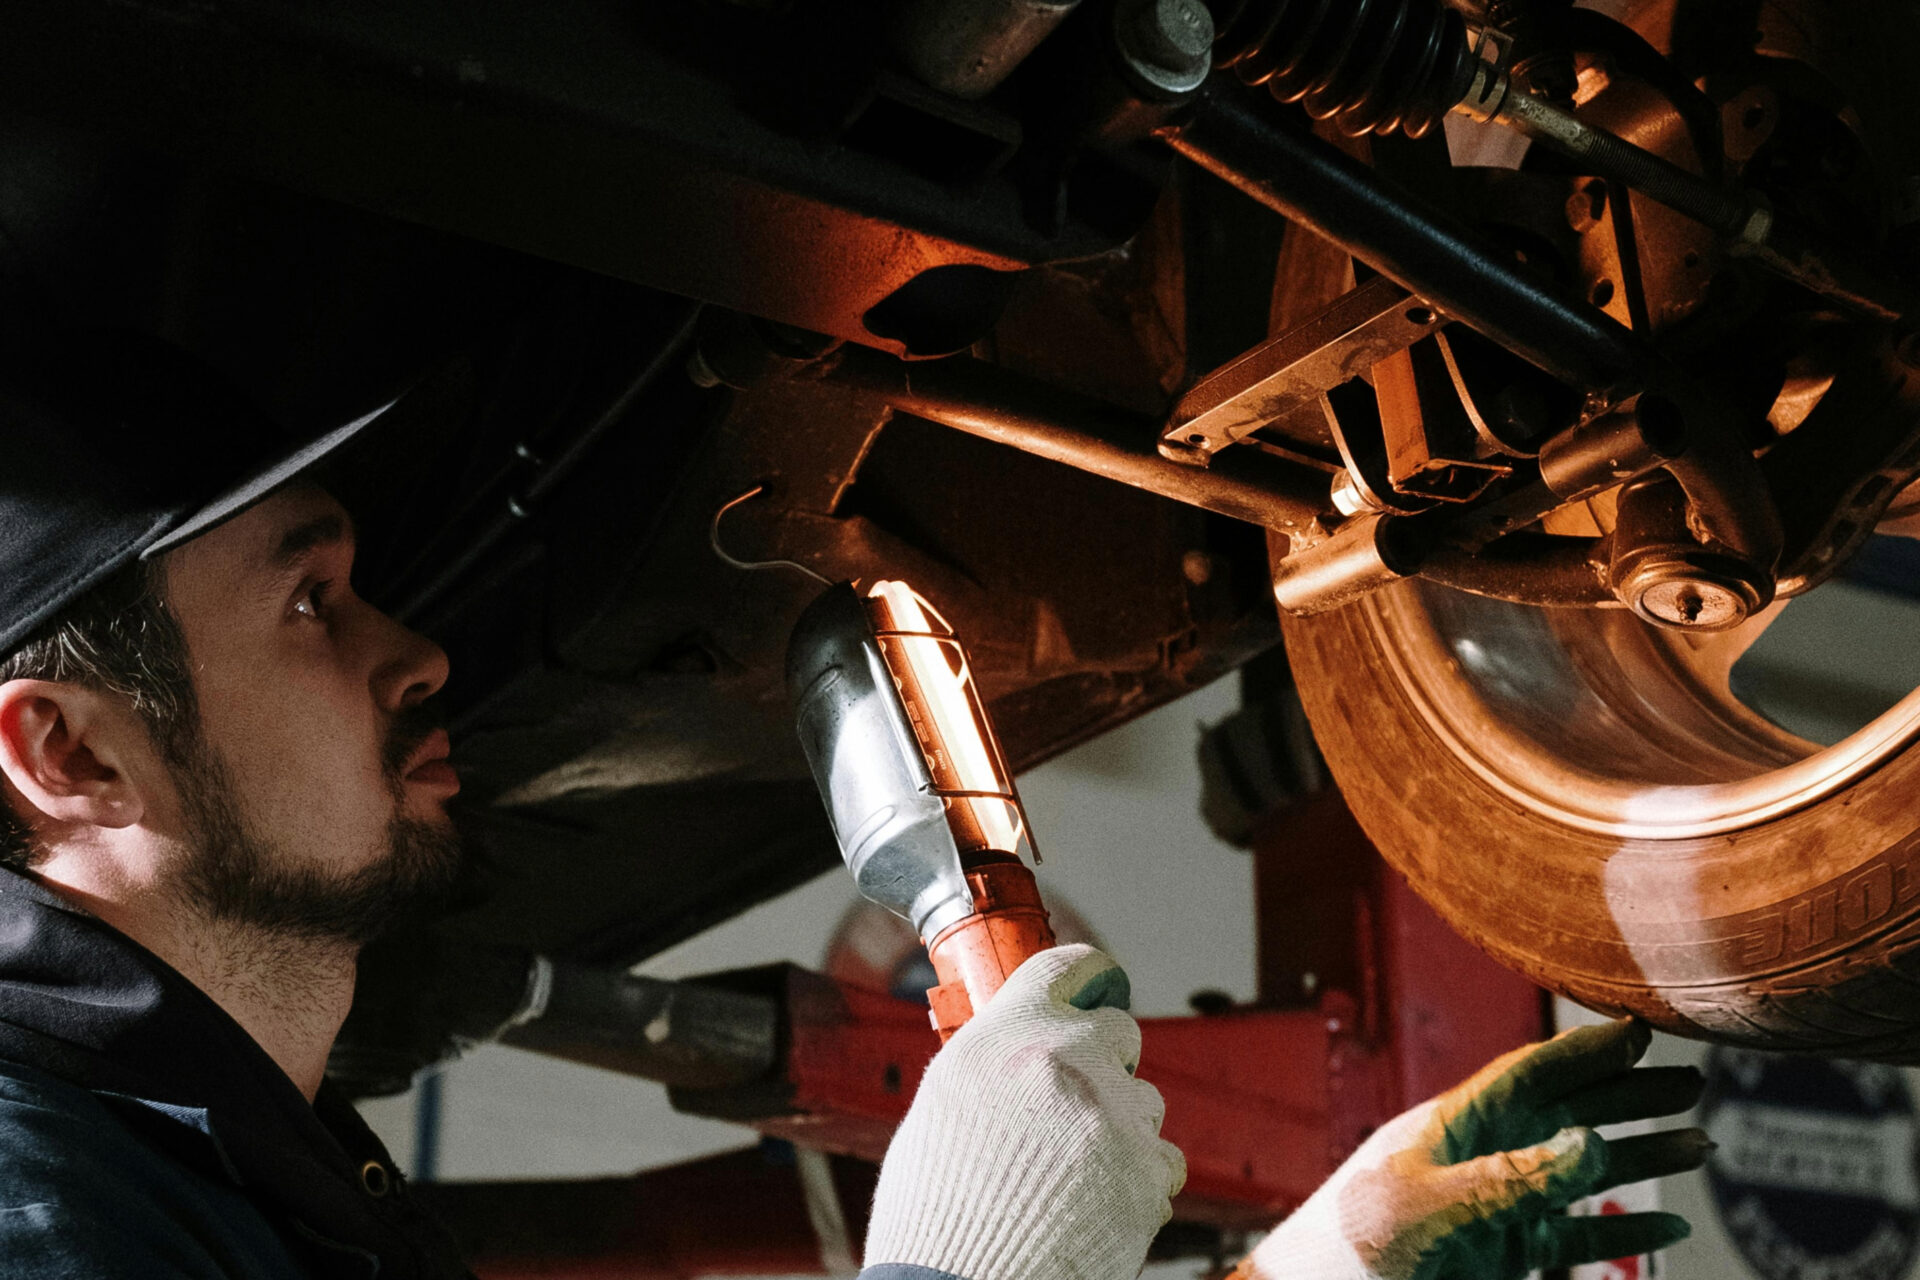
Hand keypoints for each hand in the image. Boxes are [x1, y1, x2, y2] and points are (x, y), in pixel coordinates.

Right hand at [863, 944, 1185, 1279]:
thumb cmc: (935, 1208)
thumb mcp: (944, 1103)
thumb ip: (995, 1058)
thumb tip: (1024, 1043)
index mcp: (1007, 1034)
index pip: (1069, 966)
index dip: (1088, 975)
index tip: (1096, 985)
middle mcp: (1066, 1060)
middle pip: (1119, 1032)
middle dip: (1103, 1062)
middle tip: (1071, 1106)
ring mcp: (1114, 1117)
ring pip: (1143, 1099)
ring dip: (1119, 1126)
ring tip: (1072, 1174)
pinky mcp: (1147, 1174)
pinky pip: (1162, 1159)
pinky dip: (1138, 1179)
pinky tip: (1095, 1204)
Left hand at [1240, 1019, 1707, 1279]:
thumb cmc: (1349, 1246)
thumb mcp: (1428, 1207)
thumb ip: (1508, 1178)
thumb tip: (1587, 1139)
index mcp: (1453, 1126)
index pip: (1529, 1073)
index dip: (1584, 1049)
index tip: (1642, 1027)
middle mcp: (1480, 1156)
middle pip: (1566, 1112)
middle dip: (1628, 1093)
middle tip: (1692, 1081)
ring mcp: (1493, 1205)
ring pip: (1579, 1171)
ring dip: (1637, 1156)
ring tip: (1697, 1144)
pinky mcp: (1500, 1252)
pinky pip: (1572, 1231)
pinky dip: (1620, 1226)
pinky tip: (1666, 1222)